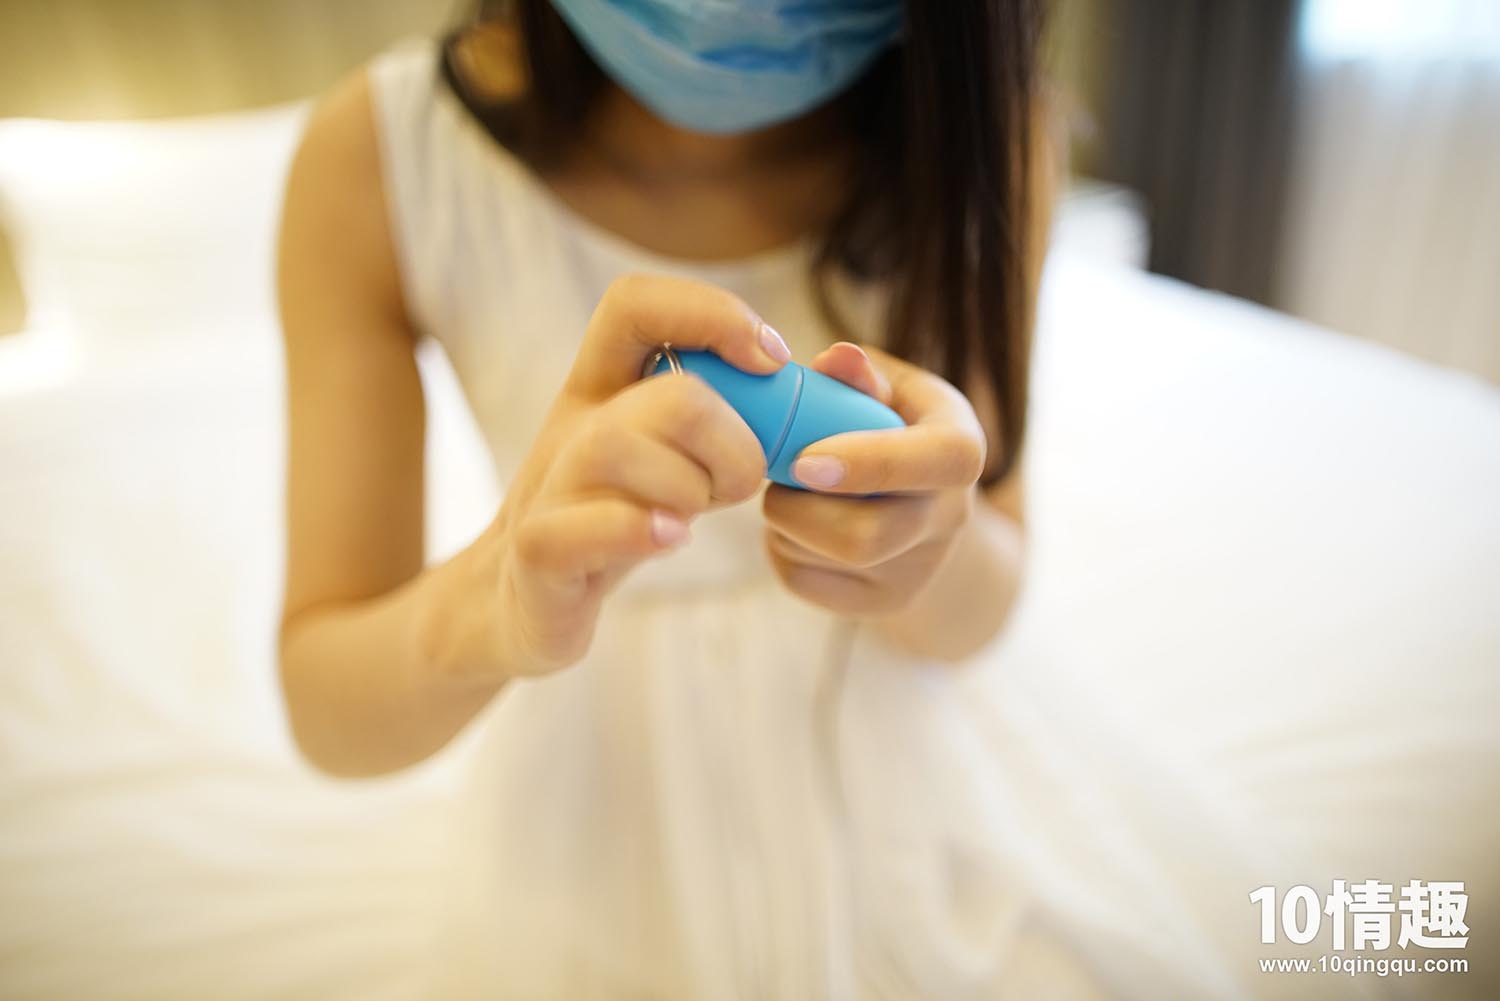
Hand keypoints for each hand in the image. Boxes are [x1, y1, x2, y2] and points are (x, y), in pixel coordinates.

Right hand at [426, 275, 786, 682]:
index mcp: (604, 389)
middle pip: (668, 394)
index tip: (771, 362)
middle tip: (738, 485)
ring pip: (616, 445)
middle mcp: (573, 426)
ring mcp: (549, 489)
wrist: (522, 605)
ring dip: (689, 488)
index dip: (713, 314)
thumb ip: (726, 420)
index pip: (637, 304)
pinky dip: (637, 530)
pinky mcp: (538, 555)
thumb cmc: (615, 524)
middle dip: (732, 443)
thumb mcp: (671, 458)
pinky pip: (578, 526)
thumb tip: (817, 378)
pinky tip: (669, 540)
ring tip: (695, 519)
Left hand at [762, 342, 986, 615]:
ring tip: (792, 490)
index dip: (868, 463)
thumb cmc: (892, 426)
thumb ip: (861, 373)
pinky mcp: (880, 603)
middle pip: (867, 537)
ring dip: (784, 521)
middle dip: (798, 507)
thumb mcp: (889, 386)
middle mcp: (950, 518)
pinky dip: (781, 548)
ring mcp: (918, 572)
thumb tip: (837, 359)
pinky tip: (798, 523)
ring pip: (825, 559)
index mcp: (961, 450)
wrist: (923, 504)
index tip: (804, 461)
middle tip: (779, 472)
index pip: (935, 462)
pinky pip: (803, 581)